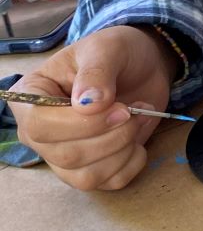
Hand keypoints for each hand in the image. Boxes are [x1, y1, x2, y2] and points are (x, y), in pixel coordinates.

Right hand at [10, 25, 175, 189]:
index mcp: (31, 98)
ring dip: (122, 150)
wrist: (143, 65)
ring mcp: (64, 154)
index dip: (83, 123)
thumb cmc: (117, 52)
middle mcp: (40, 133)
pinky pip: (108, 182)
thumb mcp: (107, 48)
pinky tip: (139, 139)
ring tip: (140, 118)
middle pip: (65, 156)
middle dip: (110, 136)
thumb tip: (89, 105)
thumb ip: (96, 73)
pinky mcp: (93, 166)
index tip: (119, 108)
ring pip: (85, 176)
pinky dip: (131, 164)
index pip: (41, 126)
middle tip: (135, 110)